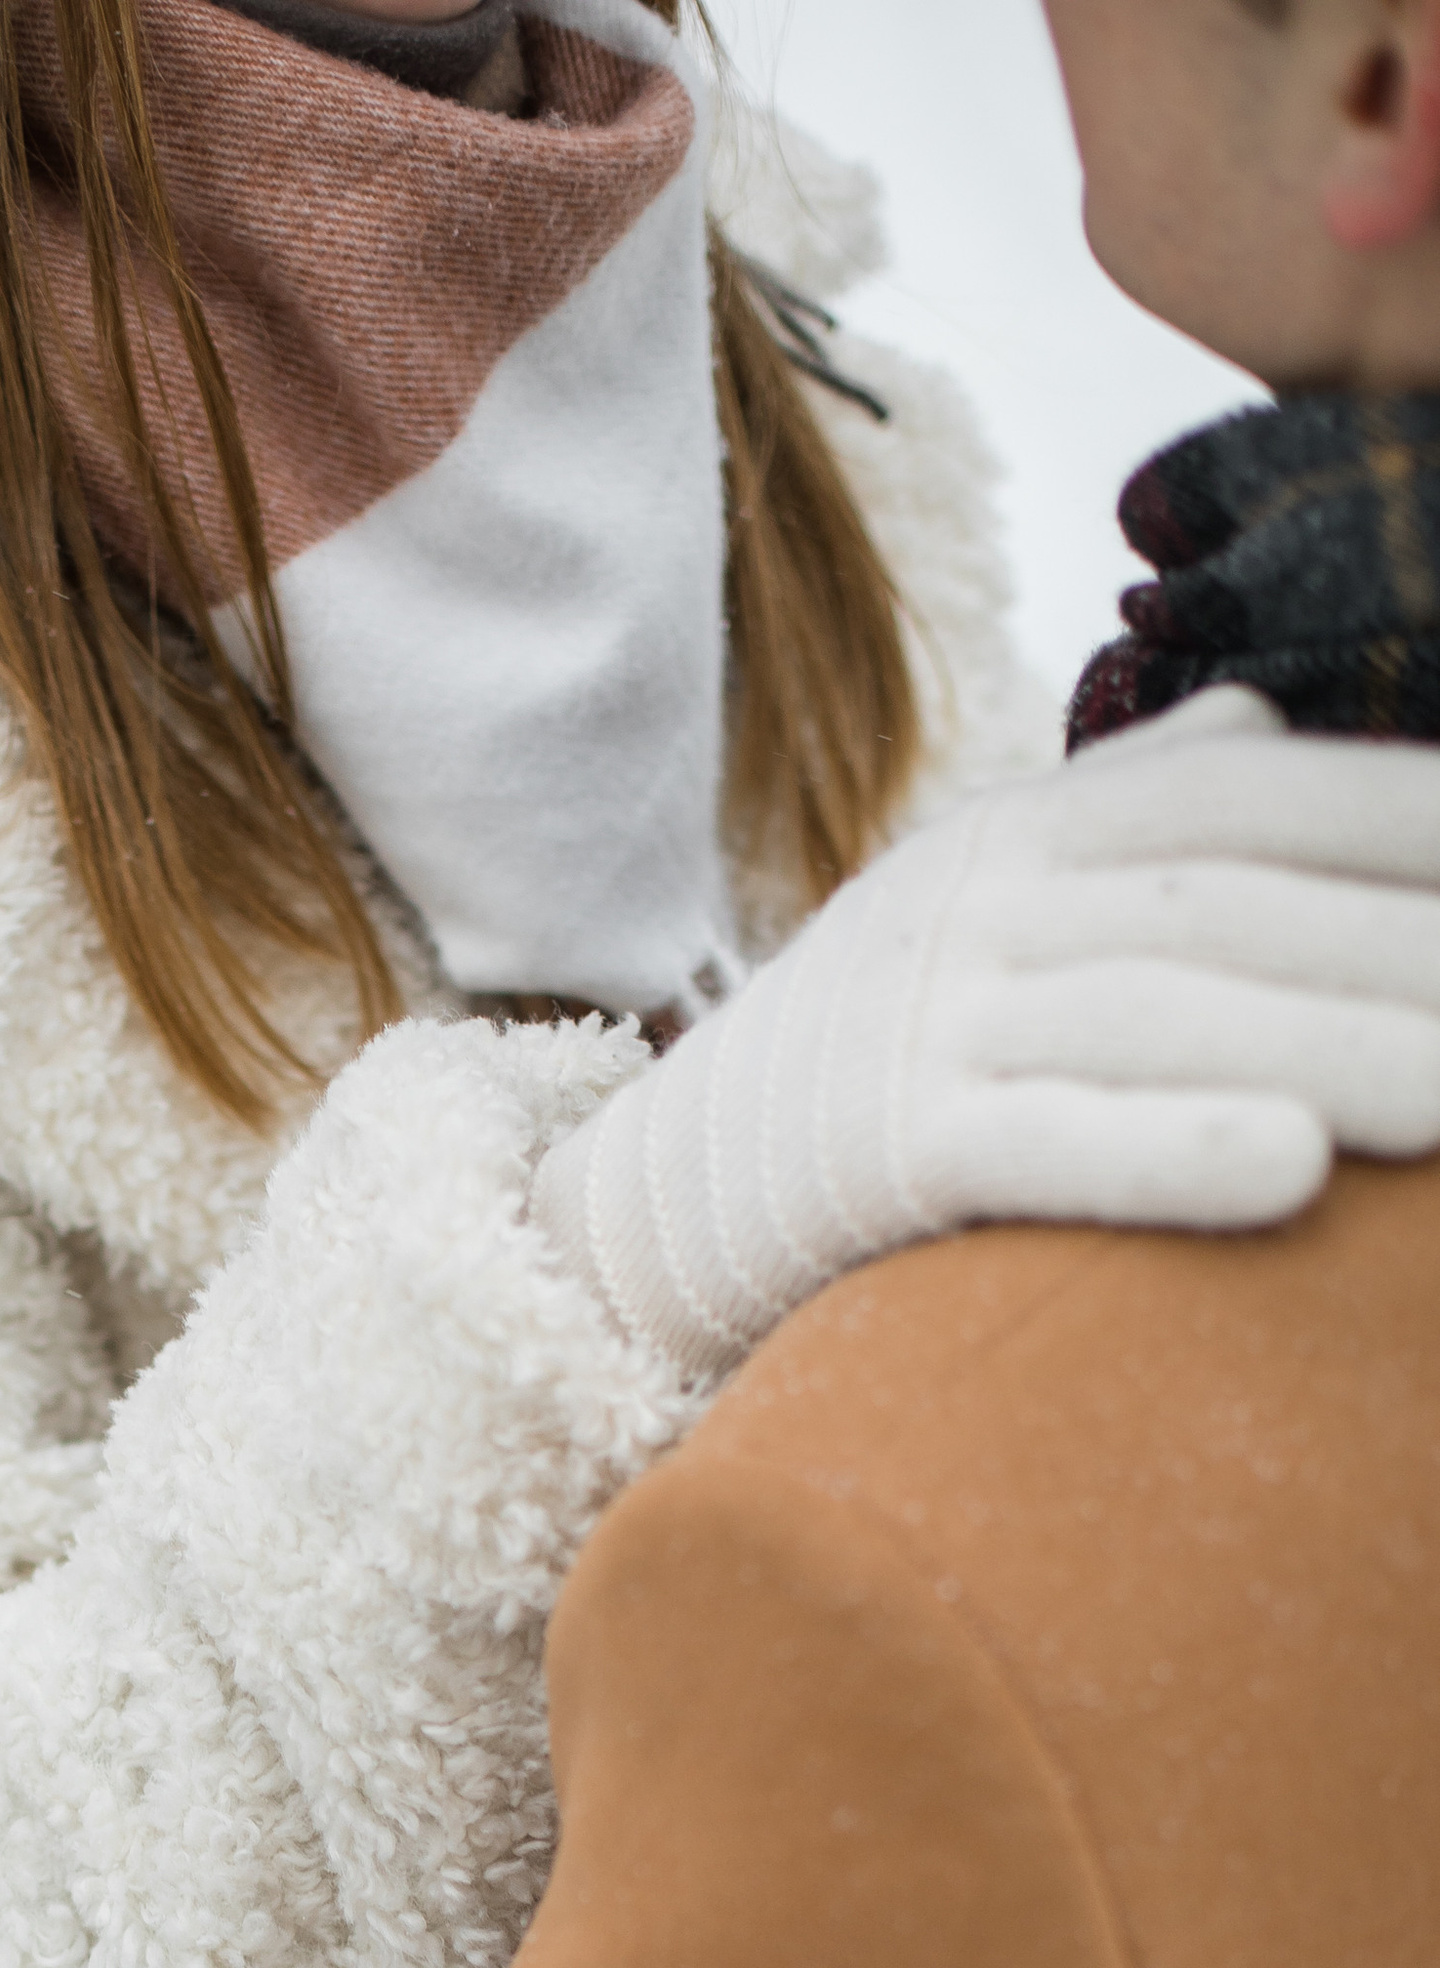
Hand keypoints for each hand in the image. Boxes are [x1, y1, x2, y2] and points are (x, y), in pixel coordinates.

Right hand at [532, 689, 1439, 1383]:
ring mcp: (925, 1019)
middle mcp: (981, 900)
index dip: (1400, 822)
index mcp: (1029, 831)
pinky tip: (1298, 1169)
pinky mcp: (877, 1152)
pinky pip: (1044, 1145)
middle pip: (1236, 907)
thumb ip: (1117, 815)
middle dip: (1409, 949)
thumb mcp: (978, 908)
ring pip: (1169, 1014)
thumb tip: (1256, 721)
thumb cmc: (855, 1068)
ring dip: (1349, 1046)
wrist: (647, 1202)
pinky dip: (1171, 1153)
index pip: (1251, 798)